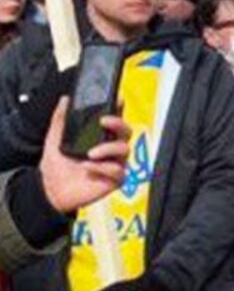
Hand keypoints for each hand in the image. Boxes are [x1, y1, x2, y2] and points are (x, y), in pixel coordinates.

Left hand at [40, 98, 131, 213]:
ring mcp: (114, 163)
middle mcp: (109, 148)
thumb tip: (65, 101)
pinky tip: (89, 168)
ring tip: (91, 153)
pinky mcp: (115, 179)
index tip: (118, 99)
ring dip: (108, 148)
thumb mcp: (54, 139)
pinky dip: (102, 168)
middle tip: (104, 121)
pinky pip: (118, 170)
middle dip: (118, 123)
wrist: (52, 191)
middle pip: (126, 131)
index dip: (119, 108)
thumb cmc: (57, 168)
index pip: (113, 119)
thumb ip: (60, 119)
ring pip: (125, 149)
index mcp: (98, 137)